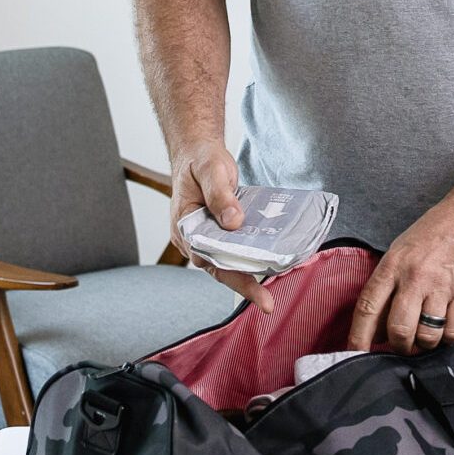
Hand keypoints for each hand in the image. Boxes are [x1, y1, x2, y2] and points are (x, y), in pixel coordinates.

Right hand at [166, 142, 272, 314]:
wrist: (198, 152)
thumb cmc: (200, 160)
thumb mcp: (211, 170)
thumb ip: (220, 194)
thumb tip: (234, 222)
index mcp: (184, 224)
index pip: (205, 255)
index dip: (228, 272)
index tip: (249, 283)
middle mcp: (191, 237)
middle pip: (216, 266)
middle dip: (242, 284)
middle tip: (266, 302)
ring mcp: (203, 237)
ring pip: (224, 263)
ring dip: (246, 276)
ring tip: (269, 292)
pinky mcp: (217, 233)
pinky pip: (231, 251)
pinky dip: (247, 259)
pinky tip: (268, 264)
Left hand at [347, 196, 453, 353]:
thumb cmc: (432, 235)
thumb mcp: (399, 252)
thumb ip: (387, 287)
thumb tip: (376, 328)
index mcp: (392, 265)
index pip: (368, 307)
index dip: (359, 337)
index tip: (356, 354)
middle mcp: (415, 277)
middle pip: (399, 330)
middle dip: (398, 346)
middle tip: (402, 346)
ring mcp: (442, 287)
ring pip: (427, 335)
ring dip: (424, 344)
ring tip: (425, 335)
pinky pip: (453, 332)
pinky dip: (447, 338)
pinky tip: (445, 328)